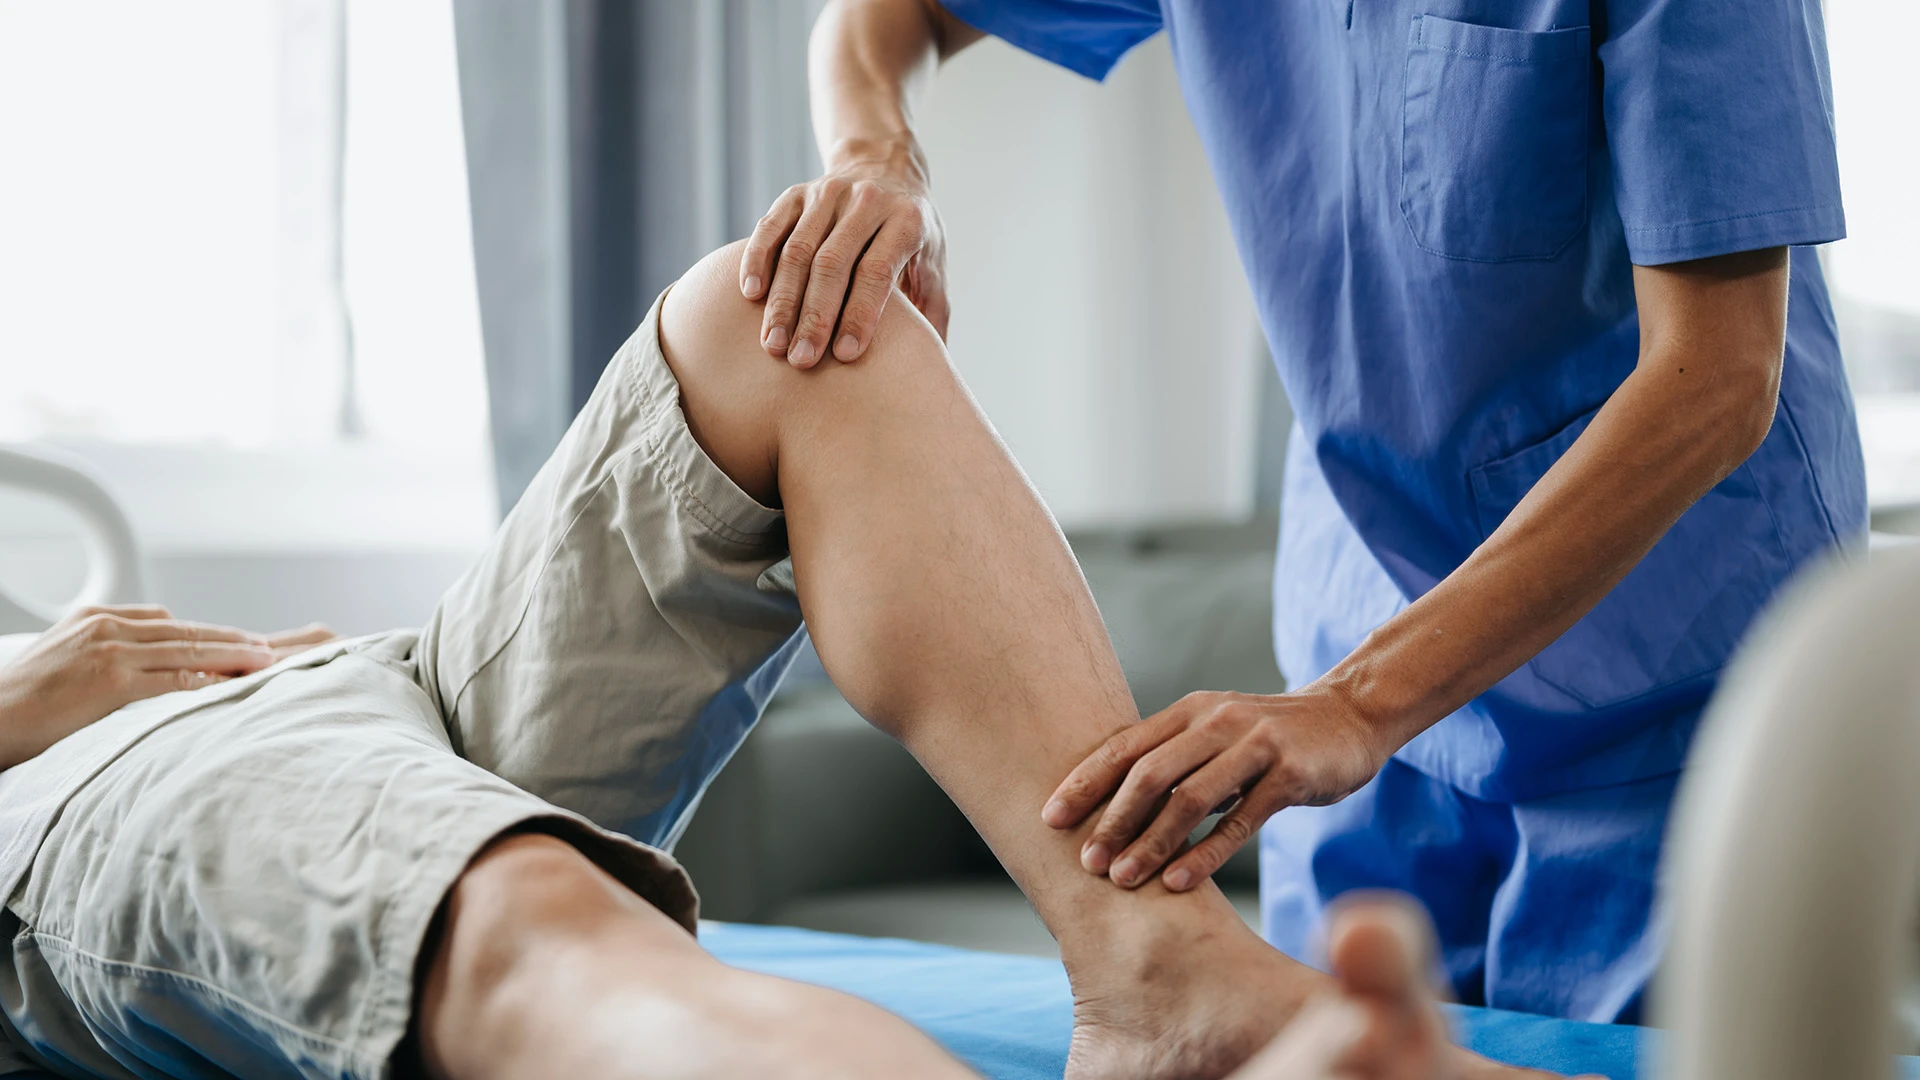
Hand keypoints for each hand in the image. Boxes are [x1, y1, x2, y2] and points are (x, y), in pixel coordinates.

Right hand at [0, 605, 337, 769]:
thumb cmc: (18, 701)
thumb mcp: (61, 657)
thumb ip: (102, 650)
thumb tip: (146, 658)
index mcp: (95, 618)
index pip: (165, 621)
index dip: (205, 633)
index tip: (237, 641)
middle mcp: (107, 628)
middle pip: (186, 631)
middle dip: (231, 639)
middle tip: (268, 648)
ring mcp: (111, 652)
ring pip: (189, 650)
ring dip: (233, 656)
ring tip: (265, 663)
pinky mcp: (113, 681)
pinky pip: (174, 680)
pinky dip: (208, 682)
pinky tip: (234, 686)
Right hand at [739, 144, 949, 367]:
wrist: (885, 167)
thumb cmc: (910, 232)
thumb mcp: (933, 263)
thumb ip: (933, 311)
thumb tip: (930, 370)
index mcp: (906, 220)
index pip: (876, 271)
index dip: (860, 313)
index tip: (846, 355)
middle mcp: (867, 201)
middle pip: (832, 263)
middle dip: (815, 316)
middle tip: (802, 359)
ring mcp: (828, 193)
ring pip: (798, 250)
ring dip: (783, 301)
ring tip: (773, 344)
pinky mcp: (797, 193)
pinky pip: (771, 227)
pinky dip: (757, 260)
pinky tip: (750, 295)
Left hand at [1042, 685, 1391, 891]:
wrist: (1350, 716)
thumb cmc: (1271, 736)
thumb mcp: (1216, 734)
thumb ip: (1174, 760)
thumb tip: (1114, 805)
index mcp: (1189, 712)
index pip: (1124, 746)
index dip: (1084, 782)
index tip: (1050, 818)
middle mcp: (1216, 722)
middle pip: (1150, 773)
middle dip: (1112, 820)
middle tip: (1085, 862)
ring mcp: (1256, 745)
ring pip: (1190, 798)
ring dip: (1152, 842)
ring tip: (1122, 879)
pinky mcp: (1290, 775)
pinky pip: (1240, 820)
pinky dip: (1205, 853)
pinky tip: (1178, 883)